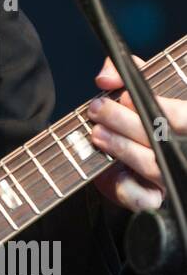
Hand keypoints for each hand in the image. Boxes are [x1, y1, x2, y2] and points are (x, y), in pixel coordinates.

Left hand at [90, 55, 184, 211]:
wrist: (131, 162)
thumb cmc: (139, 120)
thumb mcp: (137, 91)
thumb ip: (124, 76)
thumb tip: (105, 77)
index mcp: (185, 125)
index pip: (181, 115)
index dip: (151, 105)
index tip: (122, 97)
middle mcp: (182, 152)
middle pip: (161, 139)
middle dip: (125, 122)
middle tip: (97, 109)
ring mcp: (172, 177)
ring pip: (151, 165)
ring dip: (120, 147)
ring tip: (97, 132)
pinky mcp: (156, 199)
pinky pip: (144, 199)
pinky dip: (125, 186)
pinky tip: (110, 172)